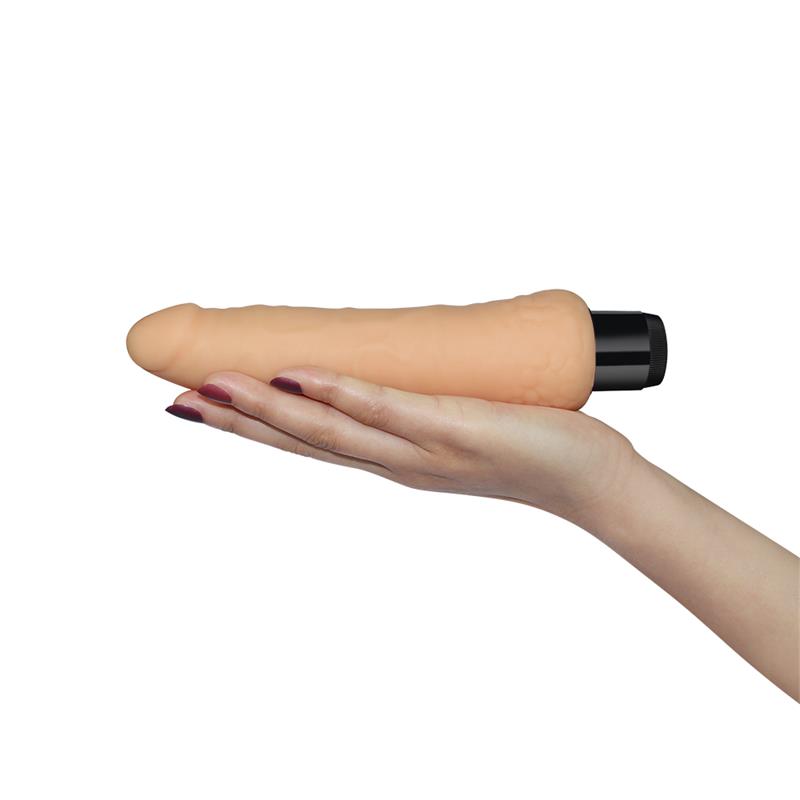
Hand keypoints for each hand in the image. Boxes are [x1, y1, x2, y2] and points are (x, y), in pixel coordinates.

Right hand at [165, 367, 636, 520]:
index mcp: (391, 459)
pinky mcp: (458, 429)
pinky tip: (298, 379)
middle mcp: (396, 462)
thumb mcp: (452, 424)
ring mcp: (422, 450)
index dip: (252, 429)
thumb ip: (418, 402)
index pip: (309, 443)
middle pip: (303, 443)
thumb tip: (397, 364)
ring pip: (331, 431)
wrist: (591, 478)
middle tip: (174, 402)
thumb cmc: (523, 444)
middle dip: (238, 424)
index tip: (198, 406)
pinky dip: (340, 396)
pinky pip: (389, 411)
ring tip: (212, 388)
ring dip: (268, 410)